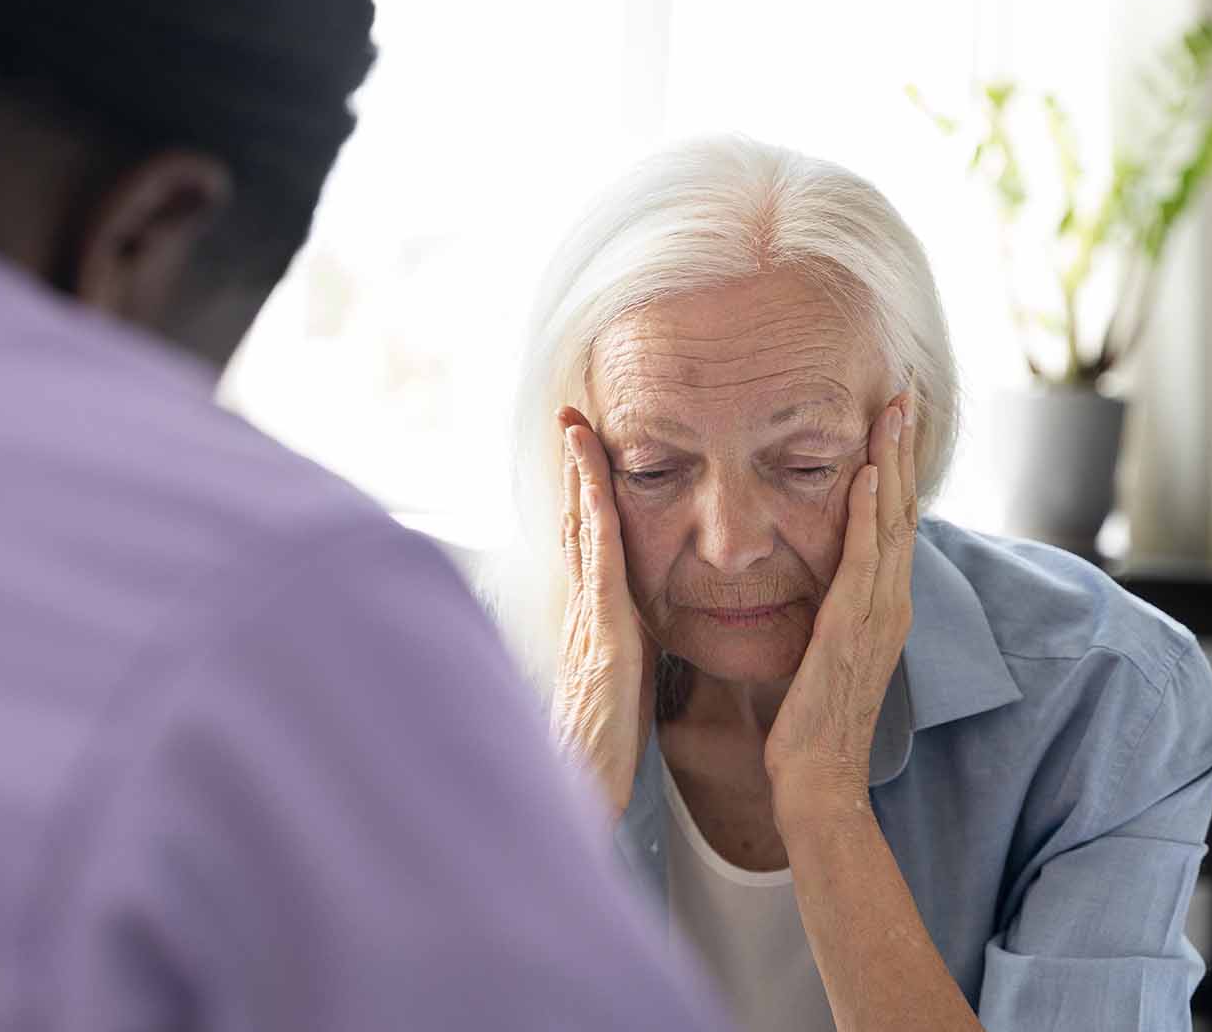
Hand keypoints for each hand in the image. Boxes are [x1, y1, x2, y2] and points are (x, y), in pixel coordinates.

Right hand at [552, 406, 655, 817]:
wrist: (585, 794)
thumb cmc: (604, 751)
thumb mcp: (622, 686)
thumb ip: (627, 651)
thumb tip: (639, 632)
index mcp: (595, 621)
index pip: (590, 544)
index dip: (586, 495)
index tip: (588, 451)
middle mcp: (584, 611)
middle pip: (577, 525)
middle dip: (574, 470)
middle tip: (572, 417)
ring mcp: (588, 620)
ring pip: (583, 533)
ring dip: (579, 478)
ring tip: (578, 429)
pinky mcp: (604, 637)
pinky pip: (601, 566)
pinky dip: (596, 520)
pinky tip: (598, 488)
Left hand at [764, 393, 917, 822]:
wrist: (818, 778)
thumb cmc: (810, 721)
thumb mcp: (823, 649)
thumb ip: (827, 610)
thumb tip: (815, 579)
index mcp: (883, 605)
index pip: (894, 521)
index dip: (895, 467)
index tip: (890, 418)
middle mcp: (891, 603)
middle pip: (904, 508)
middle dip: (904, 448)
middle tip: (902, 391)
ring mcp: (879, 614)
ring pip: (893, 522)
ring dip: (893, 462)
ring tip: (892, 410)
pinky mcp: (853, 628)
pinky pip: (865, 559)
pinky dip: (870, 514)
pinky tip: (867, 474)